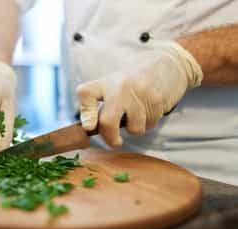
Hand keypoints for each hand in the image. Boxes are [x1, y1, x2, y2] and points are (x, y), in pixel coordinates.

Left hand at [77, 41, 202, 146]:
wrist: (165, 64)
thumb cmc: (132, 82)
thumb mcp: (112, 86)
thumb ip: (100, 105)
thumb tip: (90, 129)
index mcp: (105, 82)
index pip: (86, 95)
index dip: (86, 113)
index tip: (89, 127)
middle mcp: (119, 86)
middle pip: (108, 121)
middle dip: (110, 137)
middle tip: (114, 141)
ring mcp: (139, 93)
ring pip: (133, 128)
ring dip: (135, 128)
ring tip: (136, 115)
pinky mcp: (157, 99)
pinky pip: (150, 124)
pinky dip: (148, 122)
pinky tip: (149, 109)